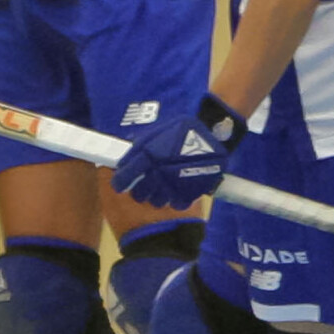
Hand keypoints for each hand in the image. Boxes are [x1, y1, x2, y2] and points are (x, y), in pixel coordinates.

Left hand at [113, 93, 245, 210]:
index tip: (118, 185)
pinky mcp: (190, 193)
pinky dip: (175, 198)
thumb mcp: (159, 132)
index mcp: (149, 155)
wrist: (215, 134)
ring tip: (160, 188)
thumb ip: (141, 145)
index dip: (120, 181)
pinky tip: (176, 190)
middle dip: (138, 192)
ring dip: (156, 196)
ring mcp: (174, 185)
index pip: (126, 174)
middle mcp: (159, 172)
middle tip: (140, 189)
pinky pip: (176, 203)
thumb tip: (124, 161)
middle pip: (140, 192)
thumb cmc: (184, 131)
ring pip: (156, 200)